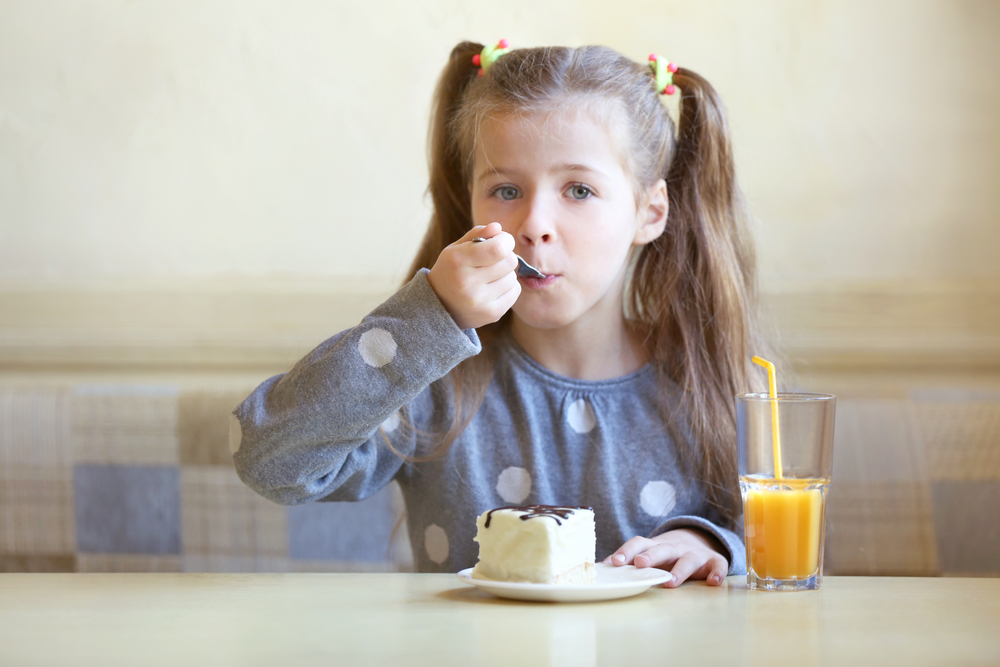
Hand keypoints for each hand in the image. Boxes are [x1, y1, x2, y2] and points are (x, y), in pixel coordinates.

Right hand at [426, 222, 520, 329]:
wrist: (440, 306)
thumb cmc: (452, 270)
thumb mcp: (456, 248)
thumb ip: (477, 234)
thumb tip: (497, 227)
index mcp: (457, 261)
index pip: (498, 248)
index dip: (506, 240)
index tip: (502, 240)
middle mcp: (466, 283)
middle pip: (509, 262)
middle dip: (506, 256)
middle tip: (495, 258)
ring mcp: (479, 301)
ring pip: (513, 277)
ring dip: (506, 273)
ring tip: (490, 276)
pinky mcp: (491, 314)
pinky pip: (515, 292)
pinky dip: (509, 287)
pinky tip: (493, 288)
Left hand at [602, 528, 728, 587]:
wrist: (697, 542)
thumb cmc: (666, 554)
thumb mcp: (649, 553)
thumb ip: (628, 559)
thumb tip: (600, 566)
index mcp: (654, 545)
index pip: (638, 543)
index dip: (626, 551)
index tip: (614, 562)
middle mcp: (673, 547)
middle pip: (662, 549)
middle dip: (651, 556)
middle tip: (640, 564)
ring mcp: (694, 554)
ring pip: (687, 559)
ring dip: (680, 569)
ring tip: (671, 582)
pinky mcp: (713, 561)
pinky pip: (717, 566)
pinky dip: (716, 573)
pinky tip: (712, 582)